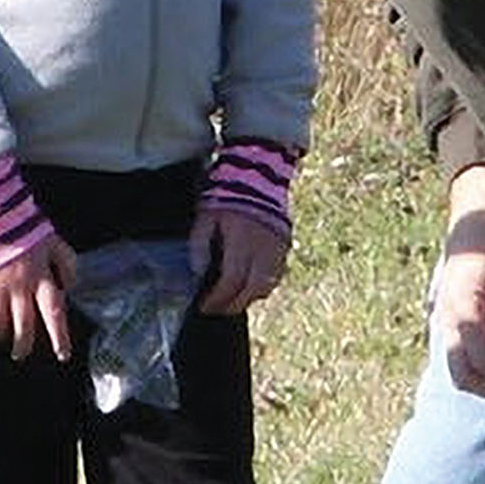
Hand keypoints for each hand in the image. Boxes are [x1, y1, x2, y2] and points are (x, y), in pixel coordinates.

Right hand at [0, 233, 75, 364]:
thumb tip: (70, 286)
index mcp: (40, 275)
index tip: (62, 355)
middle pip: (23, 326)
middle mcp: (18, 286)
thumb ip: (66, 262)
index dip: (60, 337)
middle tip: (20, 353)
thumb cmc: (22, 222)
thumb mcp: (53, 239)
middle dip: (23, 345)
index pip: (54, 313)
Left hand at [193, 196, 291, 316]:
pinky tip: (250, 286)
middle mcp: (263, 248)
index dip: (217, 298)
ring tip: (232, 300)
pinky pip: (278, 275)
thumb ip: (199, 244)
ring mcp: (278, 248)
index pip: (231, 280)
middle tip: (216, 309)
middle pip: (251, 290)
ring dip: (248, 298)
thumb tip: (199, 273)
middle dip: (232, 305)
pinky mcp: (285, 245)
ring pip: (267, 286)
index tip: (204, 306)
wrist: (259, 173)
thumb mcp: (205, 216)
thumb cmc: (228, 195)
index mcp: (242, 240)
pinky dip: (263, 286)